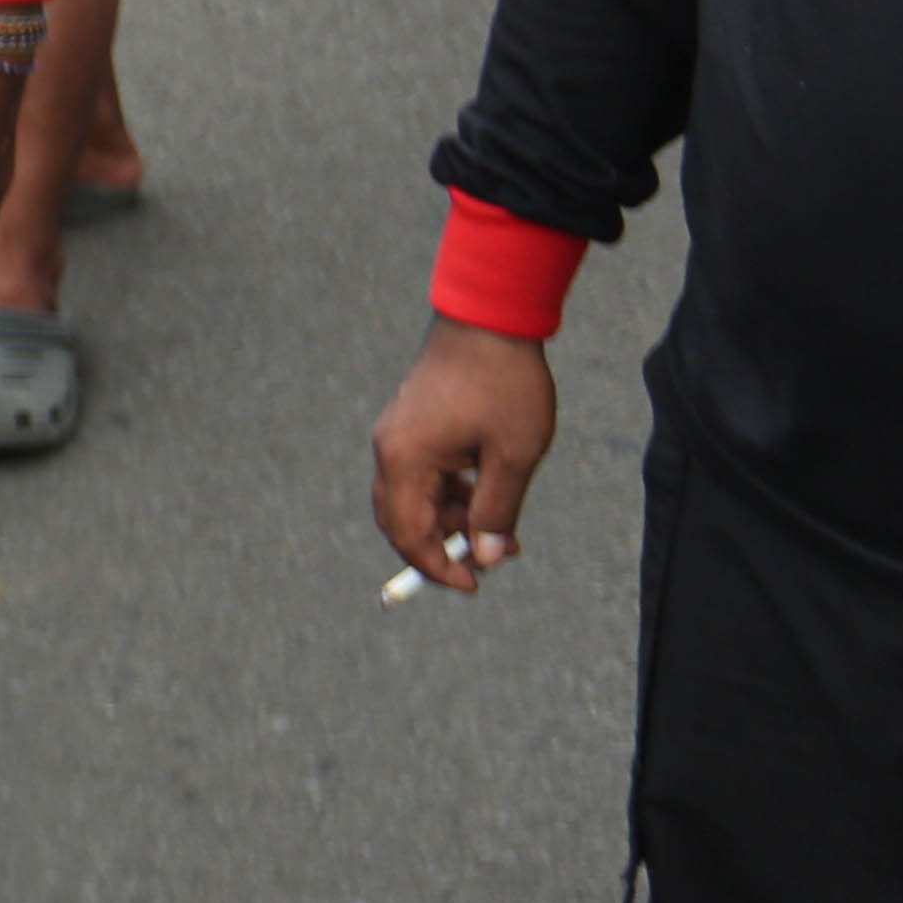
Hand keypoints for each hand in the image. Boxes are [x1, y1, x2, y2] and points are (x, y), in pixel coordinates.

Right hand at [368, 320, 558, 590]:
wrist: (490, 317)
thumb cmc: (504, 384)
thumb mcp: (512, 456)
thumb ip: (496, 512)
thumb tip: (487, 558)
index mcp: (406, 459)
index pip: (407, 534)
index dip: (437, 567)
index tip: (473, 585)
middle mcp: (389, 448)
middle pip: (399, 519)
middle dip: (440, 546)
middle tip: (487, 559)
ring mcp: (397, 432)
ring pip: (412, 496)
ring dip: (450, 518)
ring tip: (501, 523)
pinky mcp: (411, 421)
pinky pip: (420, 471)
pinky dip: (447, 491)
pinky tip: (485, 487)